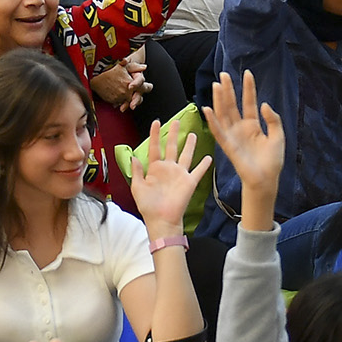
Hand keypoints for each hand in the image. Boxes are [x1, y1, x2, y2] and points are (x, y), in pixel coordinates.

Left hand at [128, 117, 212, 238]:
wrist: (161, 220)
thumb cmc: (148, 205)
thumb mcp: (137, 187)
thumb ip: (136, 171)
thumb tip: (133, 157)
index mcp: (154, 168)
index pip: (155, 147)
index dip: (155, 135)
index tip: (156, 122)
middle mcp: (168, 169)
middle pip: (172, 147)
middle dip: (174, 134)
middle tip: (176, 121)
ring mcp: (180, 175)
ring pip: (186, 155)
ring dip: (189, 145)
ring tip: (192, 134)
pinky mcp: (189, 182)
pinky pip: (198, 171)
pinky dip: (204, 165)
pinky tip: (209, 157)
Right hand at [203, 70, 284, 197]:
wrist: (266, 179)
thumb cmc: (272, 160)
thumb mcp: (278, 136)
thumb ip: (273, 120)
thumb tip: (264, 104)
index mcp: (253, 125)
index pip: (249, 102)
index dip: (248, 88)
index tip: (247, 73)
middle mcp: (240, 127)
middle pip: (232, 104)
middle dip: (228, 89)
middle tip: (224, 74)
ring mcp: (233, 135)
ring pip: (223, 113)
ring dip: (219, 99)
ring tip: (216, 85)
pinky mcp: (227, 145)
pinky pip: (218, 130)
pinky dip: (212, 120)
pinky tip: (208, 108)